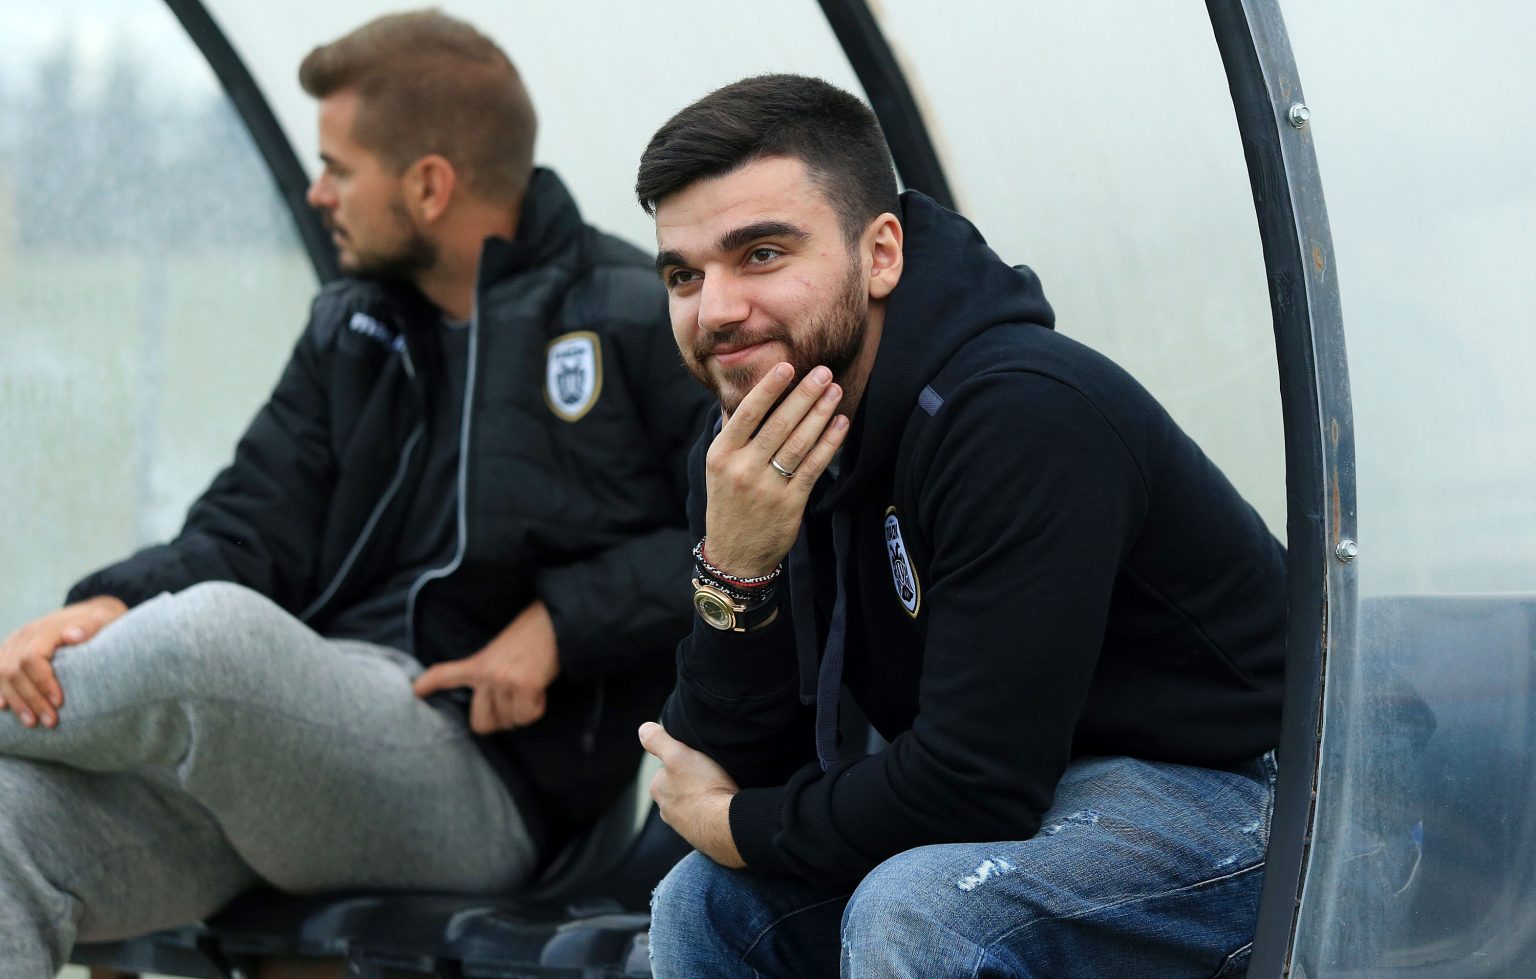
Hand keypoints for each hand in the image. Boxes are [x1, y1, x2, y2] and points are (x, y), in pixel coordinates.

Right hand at [1, 595, 126, 727]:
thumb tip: (72, 635)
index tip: (59, 702)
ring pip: (2, 673)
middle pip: (15, 670)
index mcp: (46, 628)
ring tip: (31, 723)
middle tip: (50, 722)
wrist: (91, 612)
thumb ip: (90, 627)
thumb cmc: (101, 621)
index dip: (43, 682)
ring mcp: (14, 642)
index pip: (33, 658)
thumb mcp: (104, 619)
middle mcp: (25, 634)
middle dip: (31, 699)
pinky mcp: (10, 650)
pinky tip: (4, 707)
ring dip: (15, 700)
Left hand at [412, 600, 559, 733]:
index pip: (445, 675)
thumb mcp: (501, 651)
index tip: (414, 693)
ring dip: (523, 710)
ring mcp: (503, 680)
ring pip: (510, 722)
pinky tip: (541, 687)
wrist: (555, 621)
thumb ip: (489, 672)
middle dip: (500, 721)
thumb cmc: (532, 636)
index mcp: (477, 662)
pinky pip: (528, 716)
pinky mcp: (524, 686)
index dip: (426, 686)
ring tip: (532, 685)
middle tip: (515, 703)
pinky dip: (537, 707)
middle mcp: (486, 674)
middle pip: (480, 723)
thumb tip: (493, 702)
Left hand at [639, 721, 743, 867]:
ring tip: (721, 789)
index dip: (685, 759)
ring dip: (705, 798)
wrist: (728, 826)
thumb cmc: (704, 788)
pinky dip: (714, 813)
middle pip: (681, 787)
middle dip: (694, 781)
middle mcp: (667, 811)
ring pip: (694, 804)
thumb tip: (643, 729)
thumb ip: (658, 740)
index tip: (700, 758)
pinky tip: (724, 807)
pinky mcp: (703, 838)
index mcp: (658, 789)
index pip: (668, 767)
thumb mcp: (679, 754)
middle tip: (712, 773)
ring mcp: (685, 827)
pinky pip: (707, 820)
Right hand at [704, 362, 849, 577]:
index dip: (768, 389)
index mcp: (721, 455)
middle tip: (823, 372)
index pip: (747, 415)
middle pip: (778, 425)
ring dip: (820, 414)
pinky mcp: (790, 503)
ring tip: (835, 391)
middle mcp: (743, 469)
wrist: (735, 555)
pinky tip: (840, 424)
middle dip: (803, 396)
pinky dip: (829, 444)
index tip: (787, 366)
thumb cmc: (728, 503)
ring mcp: (767, 488)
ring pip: (798, 444)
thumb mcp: (718, 468)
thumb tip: (743, 395)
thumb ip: (732, 433)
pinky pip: (813, 467)